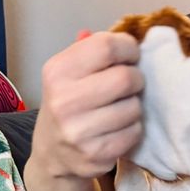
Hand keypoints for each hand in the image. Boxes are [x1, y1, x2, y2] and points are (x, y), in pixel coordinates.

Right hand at [25, 31, 143, 190]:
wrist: (52, 156)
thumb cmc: (67, 106)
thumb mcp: (66, 74)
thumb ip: (90, 50)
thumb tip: (124, 33)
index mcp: (57, 72)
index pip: (106, 47)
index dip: (128, 48)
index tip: (132, 55)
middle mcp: (64, 101)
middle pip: (126, 78)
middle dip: (136, 78)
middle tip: (131, 84)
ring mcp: (79, 132)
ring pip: (134, 107)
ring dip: (134, 106)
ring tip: (121, 108)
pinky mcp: (95, 157)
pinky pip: (134, 133)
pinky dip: (133, 129)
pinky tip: (119, 128)